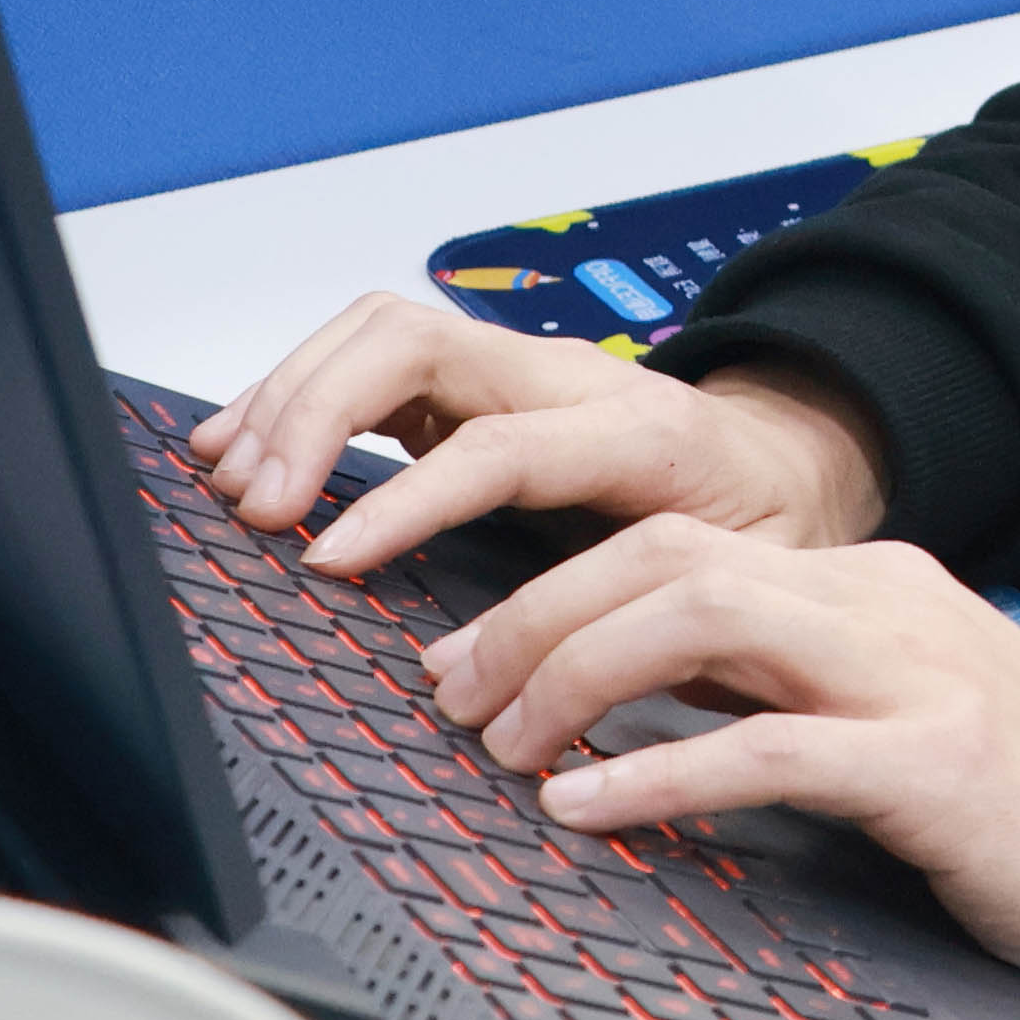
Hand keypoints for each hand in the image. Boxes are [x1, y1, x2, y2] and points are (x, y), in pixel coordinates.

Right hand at [188, 294, 888, 576]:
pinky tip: (249, 445)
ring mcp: (515, 367)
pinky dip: (300, 390)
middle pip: (416, 343)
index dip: (407, 500)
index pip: (499, 444)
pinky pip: (375, 354)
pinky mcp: (476, 380)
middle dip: (317, 415)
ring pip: (383, 329)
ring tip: (228, 475)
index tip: (329, 559)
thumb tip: (533, 690)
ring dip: (292, 393)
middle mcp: (565, 376)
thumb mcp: (738, 582)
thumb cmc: (763, 523)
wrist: (792, 455)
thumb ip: (647, 622)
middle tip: (255, 509)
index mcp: (637, 430)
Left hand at [435, 517, 1019, 1016]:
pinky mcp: (941, 763)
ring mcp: (916, 674)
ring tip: (500, 744)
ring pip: (702, 612)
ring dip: (573, 672)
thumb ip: (787, 703)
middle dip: (531, 616)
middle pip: (666, 553)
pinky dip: (655, 771)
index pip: (677, 542)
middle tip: (452, 698)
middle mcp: (885, 604)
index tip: (470, 661)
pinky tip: (586, 810)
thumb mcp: (899, 731)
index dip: (548, 589)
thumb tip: (641, 715)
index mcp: (871, 589)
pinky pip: (768, 745)